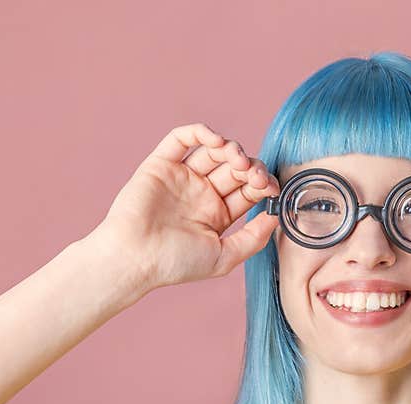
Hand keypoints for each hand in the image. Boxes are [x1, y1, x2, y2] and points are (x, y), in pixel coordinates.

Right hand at [85, 123, 280, 291]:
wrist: (134, 258)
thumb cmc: (175, 263)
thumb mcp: (224, 257)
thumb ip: (253, 238)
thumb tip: (276, 217)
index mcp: (218, 214)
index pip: (249, 190)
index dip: (264, 184)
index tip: (271, 187)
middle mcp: (201, 193)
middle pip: (235, 168)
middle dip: (251, 167)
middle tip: (254, 175)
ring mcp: (182, 177)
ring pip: (213, 151)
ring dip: (231, 149)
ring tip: (237, 159)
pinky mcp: (161, 165)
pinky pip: (181, 139)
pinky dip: (200, 132)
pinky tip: (215, 141)